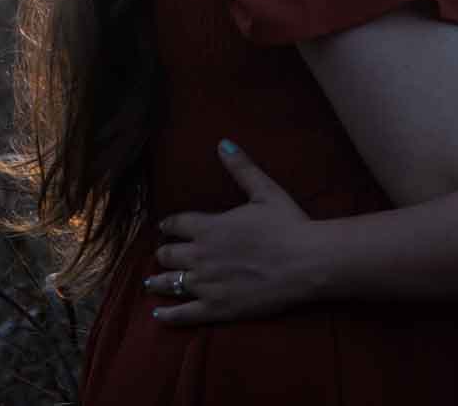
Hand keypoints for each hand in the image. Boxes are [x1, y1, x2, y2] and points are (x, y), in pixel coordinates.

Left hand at [144, 141, 317, 325]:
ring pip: (170, 282)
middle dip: (164, 253)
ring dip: (158, 281)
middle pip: (168, 254)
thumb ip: (241, 168)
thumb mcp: (265, 191)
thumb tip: (223, 142)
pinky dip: (168, 315)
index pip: (176, 224)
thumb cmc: (288, 225)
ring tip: (151, 283)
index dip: (169, 225)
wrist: (306, 263)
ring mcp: (206, 284)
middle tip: (164, 254)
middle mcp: (200, 255)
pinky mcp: (216, 308)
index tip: (166, 227)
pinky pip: (183, 314)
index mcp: (209, 226)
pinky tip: (158, 314)